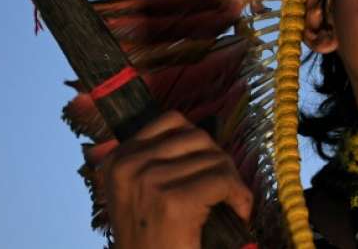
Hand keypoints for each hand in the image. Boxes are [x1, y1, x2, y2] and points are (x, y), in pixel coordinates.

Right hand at [103, 110, 253, 248]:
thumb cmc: (154, 242)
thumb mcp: (143, 196)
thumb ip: (159, 162)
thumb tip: (197, 131)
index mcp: (117, 161)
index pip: (172, 121)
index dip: (201, 144)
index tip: (208, 170)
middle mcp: (128, 166)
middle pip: (197, 137)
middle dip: (220, 163)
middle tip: (226, 191)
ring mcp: (148, 181)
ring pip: (214, 158)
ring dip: (231, 181)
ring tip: (230, 204)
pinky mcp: (173, 201)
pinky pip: (223, 181)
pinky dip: (240, 196)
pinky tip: (238, 214)